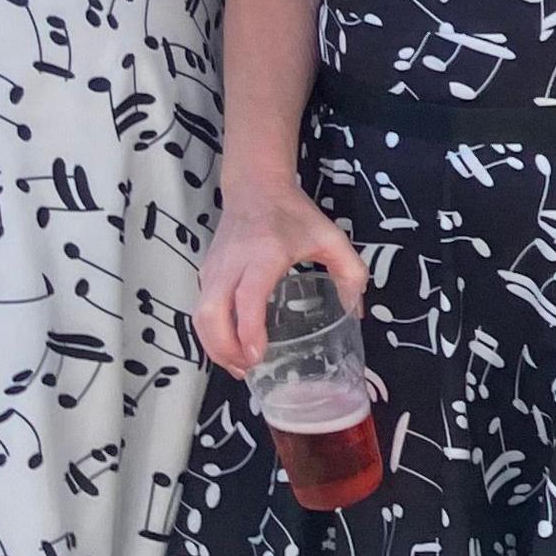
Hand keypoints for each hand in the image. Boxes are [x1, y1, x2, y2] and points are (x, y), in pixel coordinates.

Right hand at [193, 183, 364, 376]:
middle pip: (211, 313)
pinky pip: (201, 310)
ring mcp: (213, 269)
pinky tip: (233, 347)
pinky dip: (211, 334)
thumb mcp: (331, 238)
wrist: (255, 186)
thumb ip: (351, 273)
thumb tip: (356, 312)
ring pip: (200, 316)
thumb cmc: (294, 214)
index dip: (249, 329)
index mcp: (264, 253)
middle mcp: (232, 263)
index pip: (248, 296)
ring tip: (242, 367)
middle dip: (225, 349)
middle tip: (250, 369)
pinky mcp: (205, 274)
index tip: (257, 356)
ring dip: (215, 347)